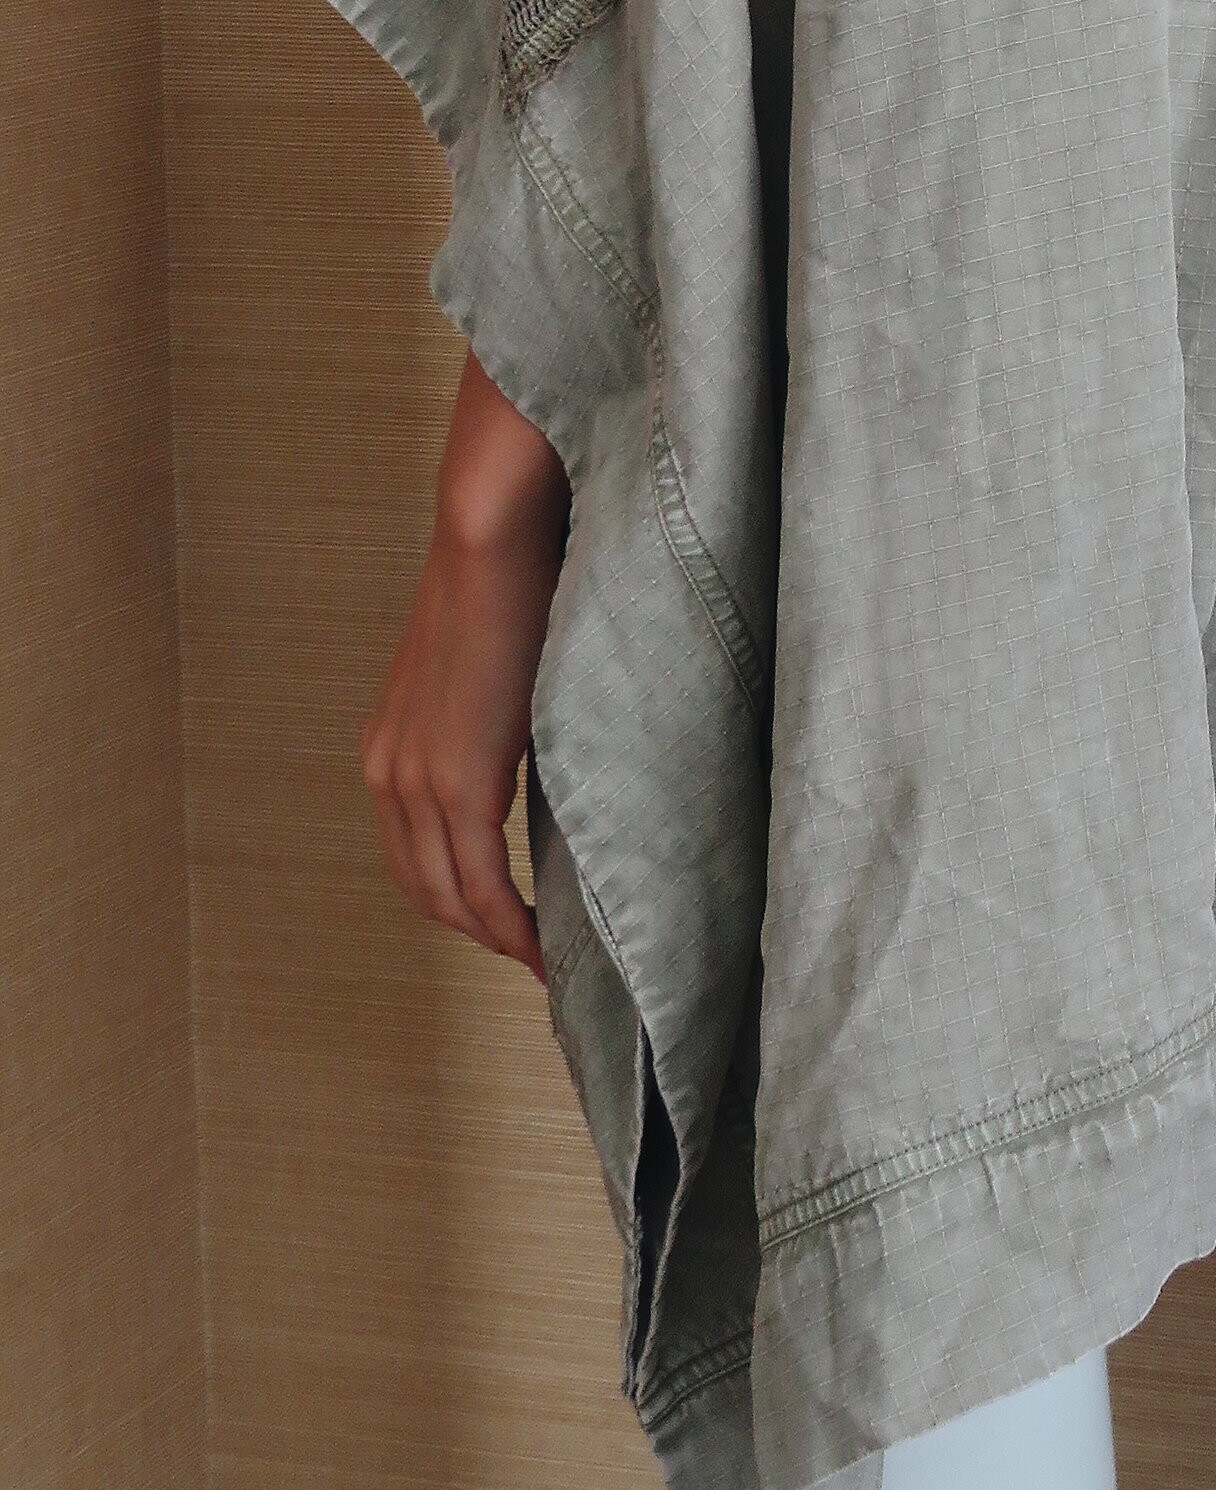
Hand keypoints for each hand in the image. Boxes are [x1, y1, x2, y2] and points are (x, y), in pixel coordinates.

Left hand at [360, 345, 572, 982]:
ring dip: (498, 938)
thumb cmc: (513, 573)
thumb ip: (501, 717)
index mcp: (392, 748)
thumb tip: (546, 746)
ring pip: (450, 898)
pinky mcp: (456, 782)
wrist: (493, 528)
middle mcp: (389, 774)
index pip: (418, 856)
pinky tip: (544, 946)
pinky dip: (511, 925)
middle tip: (543, 958)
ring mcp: (416, 781)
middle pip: (426, 890)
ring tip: (551, 961)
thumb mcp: (493, 665)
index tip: (517, 927)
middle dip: (480, 932)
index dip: (465, 901)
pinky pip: (479, 882)